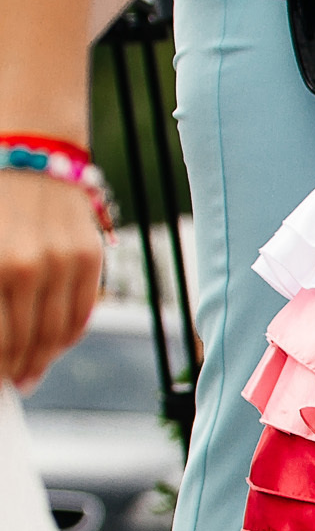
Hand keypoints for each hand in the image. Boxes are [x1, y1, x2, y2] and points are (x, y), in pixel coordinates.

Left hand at [0, 171, 101, 385]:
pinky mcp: (90, 256)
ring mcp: (65, 263)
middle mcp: (31, 267)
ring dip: (41, 359)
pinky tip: (52, 347)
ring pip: (57, 333)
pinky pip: (83, 312)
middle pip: (25, 342)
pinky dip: (68, 336)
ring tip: (26, 373)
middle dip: (12, 369)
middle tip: (6, 385)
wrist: (25, 145)